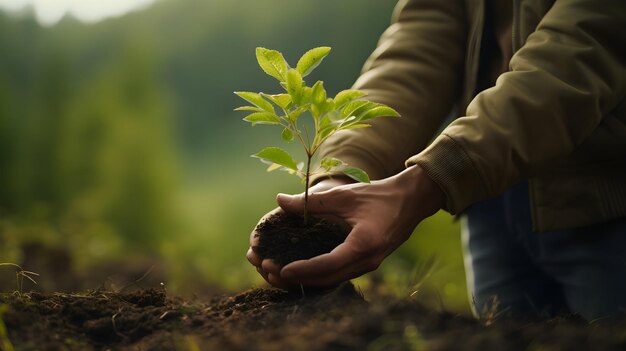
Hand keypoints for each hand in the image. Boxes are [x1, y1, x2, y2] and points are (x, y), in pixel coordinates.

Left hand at [276, 165, 444, 285]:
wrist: (411, 200)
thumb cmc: (378, 195)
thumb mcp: (344, 195)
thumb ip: (311, 201)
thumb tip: (279, 200)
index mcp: (363, 244)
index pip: (328, 265)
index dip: (303, 269)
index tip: (281, 270)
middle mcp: (368, 261)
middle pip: (329, 279)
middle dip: (300, 280)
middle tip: (274, 274)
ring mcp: (370, 265)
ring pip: (335, 280)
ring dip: (310, 280)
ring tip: (283, 276)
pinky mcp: (369, 263)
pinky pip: (341, 275)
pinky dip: (322, 276)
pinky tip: (304, 271)